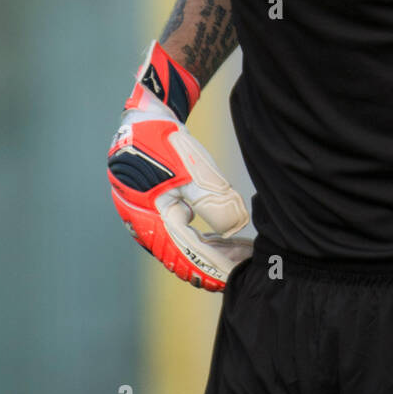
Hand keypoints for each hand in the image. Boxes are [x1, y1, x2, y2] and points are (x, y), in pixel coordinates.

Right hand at [108, 41, 251, 290]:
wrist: (145, 117)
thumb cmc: (166, 142)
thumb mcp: (192, 171)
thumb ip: (212, 201)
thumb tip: (236, 228)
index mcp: (150, 220)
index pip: (186, 255)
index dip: (214, 268)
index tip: (238, 276)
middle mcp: (145, 226)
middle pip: (184, 258)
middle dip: (216, 265)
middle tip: (247, 269)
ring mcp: (150, 219)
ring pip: (183, 248)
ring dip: (213, 253)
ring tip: (243, 254)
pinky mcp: (158, 209)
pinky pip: (181, 234)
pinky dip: (204, 240)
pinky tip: (225, 239)